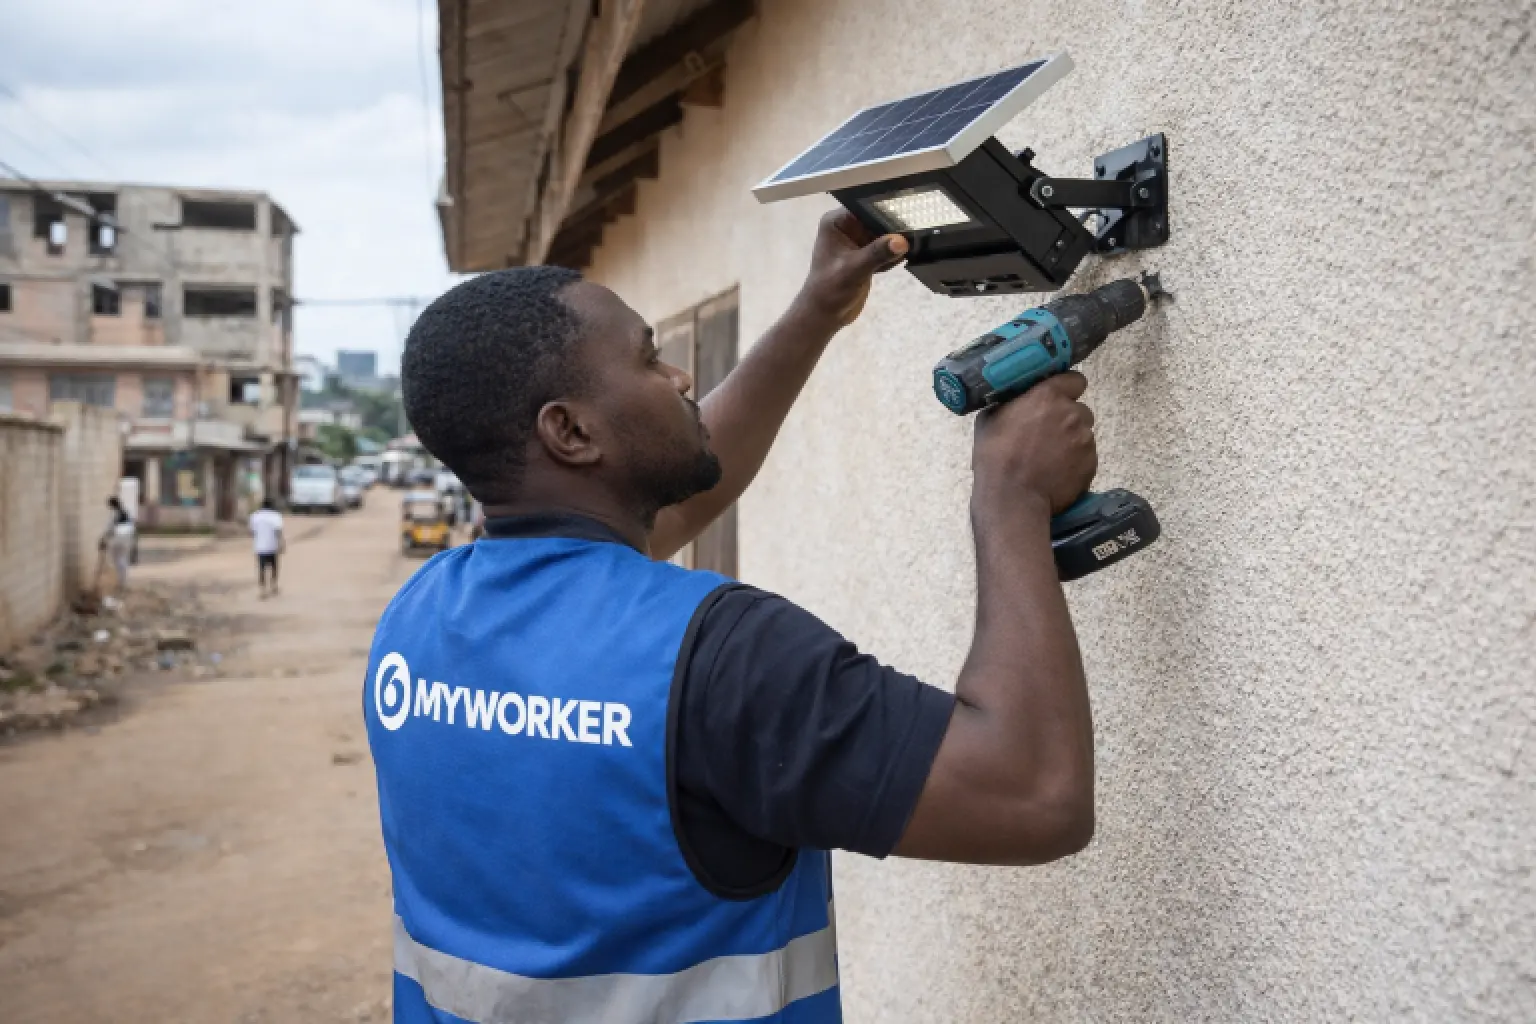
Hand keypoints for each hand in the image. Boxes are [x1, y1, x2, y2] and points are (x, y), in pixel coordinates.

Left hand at [796, 210, 908, 327]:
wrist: (825, 315)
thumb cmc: (830, 290)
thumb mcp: (853, 270)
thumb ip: (876, 254)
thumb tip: (901, 241)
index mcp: (836, 222)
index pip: (865, 207)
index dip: (885, 209)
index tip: (907, 214)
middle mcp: (847, 227)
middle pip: (878, 219)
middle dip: (894, 227)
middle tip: (915, 231)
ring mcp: (858, 241)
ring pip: (884, 235)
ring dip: (896, 242)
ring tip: (913, 244)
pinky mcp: (867, 255)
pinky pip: (886, 249)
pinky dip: (893, 255)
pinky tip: (900, 260)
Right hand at [972, 372, 1096, 516]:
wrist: (1012, 498)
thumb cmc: (996, 458)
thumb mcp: (990, 419)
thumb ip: (1010, 403)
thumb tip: (1014, 401)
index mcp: (1048, 396)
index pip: (1075, 380)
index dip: (1067, 388)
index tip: (1058, 398)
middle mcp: (1072, 413)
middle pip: (1080, 410)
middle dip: (1067, 419)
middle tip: (1048, 435)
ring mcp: (1085, 440)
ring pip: (1083, 435)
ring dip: (1071, 442)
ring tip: (1050, 459)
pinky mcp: (1091, 464)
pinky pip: (1086, 458)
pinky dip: (1075, 463)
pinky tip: (1056, 473)